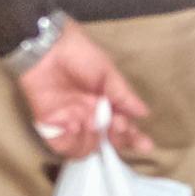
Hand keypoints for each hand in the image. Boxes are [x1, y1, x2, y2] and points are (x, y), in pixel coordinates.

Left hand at [16, 23, 151, 159]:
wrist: (49, 47)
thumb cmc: (80, 54)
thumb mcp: (107, 72)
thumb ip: (124, 96)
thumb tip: (143, 112)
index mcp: (105, 104)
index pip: (122, 127)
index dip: (133, 138)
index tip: (145, 144)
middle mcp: (89, 117)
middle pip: (106, 141)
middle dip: (117, 140)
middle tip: (118, 126)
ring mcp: (70, 122)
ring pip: (86, 148)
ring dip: (94, 140)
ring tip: (94, 122)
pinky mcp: (50, 124)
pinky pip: (62, 144)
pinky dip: (72, 140)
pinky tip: (75, 124)